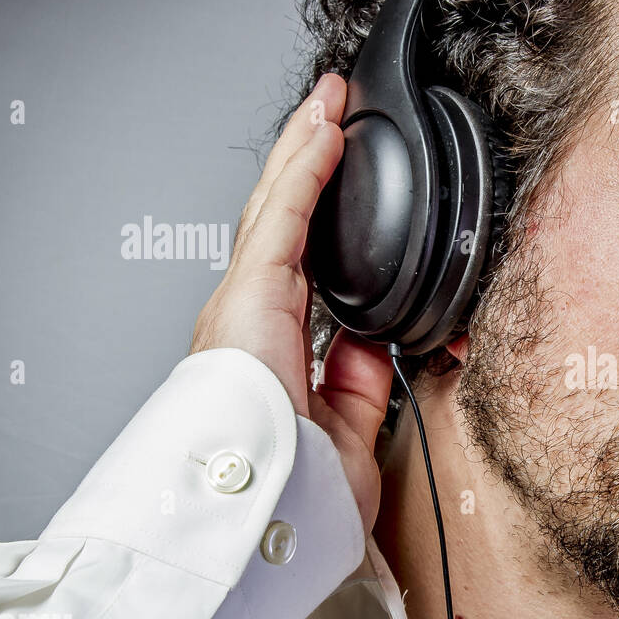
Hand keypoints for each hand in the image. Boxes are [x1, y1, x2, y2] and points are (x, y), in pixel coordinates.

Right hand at [189, 73, 394, 533]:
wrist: (263, 514)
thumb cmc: (295, 492)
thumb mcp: (348, 427)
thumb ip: (357, 380)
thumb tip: (372, 342)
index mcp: (271, 348)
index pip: (298, 262)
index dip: (316, 215)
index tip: (339, 176)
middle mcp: (252, 318)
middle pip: (282, 222)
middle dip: (307, 165)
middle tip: (330, 116)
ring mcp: (246, 303)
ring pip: (277, 207)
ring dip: (305, 151)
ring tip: (327, 104)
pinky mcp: (252, 293)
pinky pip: (284, 215)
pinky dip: (306, 169)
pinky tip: (324, 130)